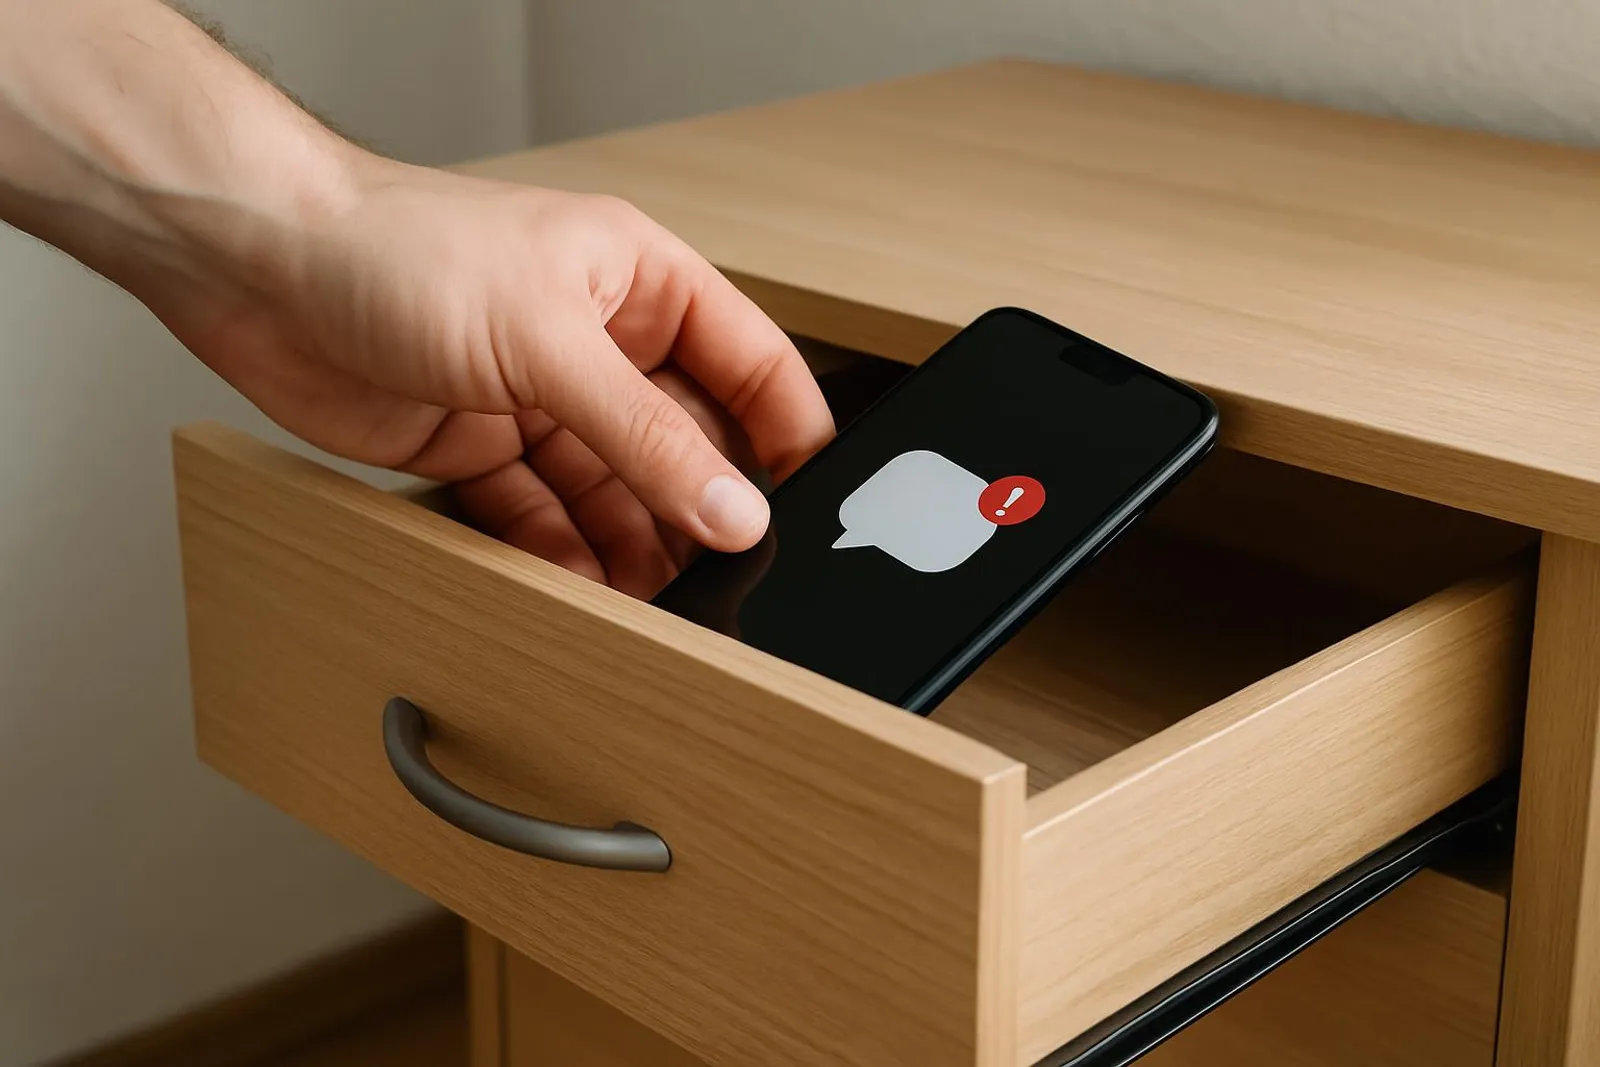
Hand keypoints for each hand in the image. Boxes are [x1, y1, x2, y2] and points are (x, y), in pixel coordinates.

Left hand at [131, 156, 835, 598]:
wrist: (258, 271)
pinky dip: (561, 556)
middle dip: (699, 509)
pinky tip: (581, 588)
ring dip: (632, 545)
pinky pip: (543, 516)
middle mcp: (598, 344)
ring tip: (654, 601)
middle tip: (723, 576)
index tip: (807, 510)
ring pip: (615, 491)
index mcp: (640, 284)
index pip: (751, 366)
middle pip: (682, 444)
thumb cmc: (396, 247)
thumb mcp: (546, 341)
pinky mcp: (481, 448)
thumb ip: (644, 435)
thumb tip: (730, 507)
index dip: (787, 438)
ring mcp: (541, 400)